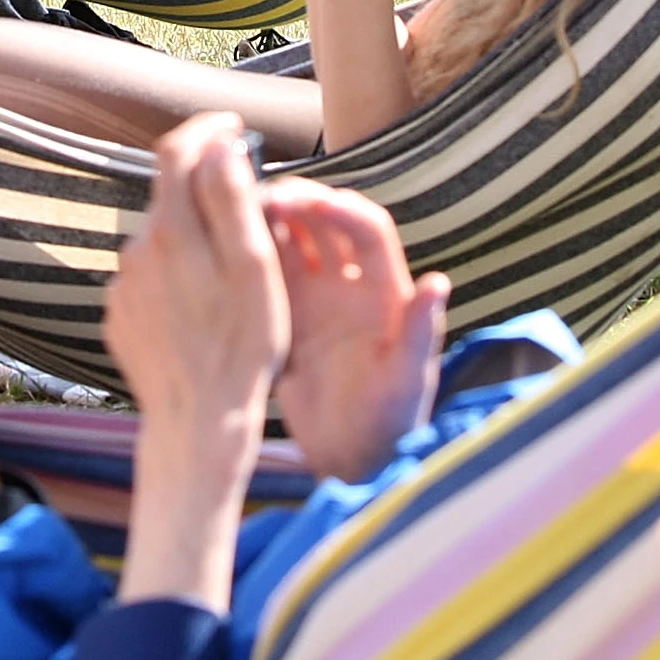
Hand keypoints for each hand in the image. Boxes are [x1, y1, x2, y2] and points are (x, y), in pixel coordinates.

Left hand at [107, 114, 289, 430]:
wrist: (198, 423)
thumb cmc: (242, 348)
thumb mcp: (254, 268)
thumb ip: (232, 201)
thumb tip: (221, 146)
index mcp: (173, 230)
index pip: (176, 150)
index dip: (206, 129)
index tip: (232, 127)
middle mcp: (137, 250)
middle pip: (170, 196)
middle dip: (205, 190)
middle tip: (248, 211)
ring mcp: (125, 285)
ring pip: (162, 240)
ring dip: (192, 240)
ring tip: (231, 279)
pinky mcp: (121, 315)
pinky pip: (150, 279)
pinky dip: (176, 278)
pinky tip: (203, 311)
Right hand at [263, 178, 447, 481]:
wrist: (352, 461)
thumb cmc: (392, 423)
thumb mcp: (408, 380)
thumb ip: (421, 331)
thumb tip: (437, 282)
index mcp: (385, 292)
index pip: (367, 230)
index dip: (340, 209)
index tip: (307, 203)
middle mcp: (350, 286)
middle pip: (324, 223)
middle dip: (297, 202)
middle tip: (259, 198)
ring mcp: (315, 300)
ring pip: (291, 242)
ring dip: (268, 220)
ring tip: (234, 213)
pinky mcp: (285, 319)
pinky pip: (265, 276)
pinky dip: (247, 255)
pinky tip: (222, 248)